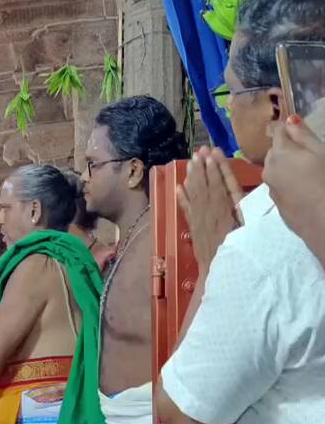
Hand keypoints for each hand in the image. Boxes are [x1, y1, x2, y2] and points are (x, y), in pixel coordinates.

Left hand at [176, 147, 243, 269]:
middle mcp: (209, 212)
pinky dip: (182, 198)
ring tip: (190, 162)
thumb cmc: (237, 249)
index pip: (219, 184)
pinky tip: (178, 187)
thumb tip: (230, 187)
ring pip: (194, 194)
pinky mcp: (193, 229)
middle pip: (205, 185)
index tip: (213, 153)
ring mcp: (199, 220)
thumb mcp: (245, 227)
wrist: (219, 272)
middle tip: (199, 150)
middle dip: (202, 167)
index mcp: (224, 210)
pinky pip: (186, 210)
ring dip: (192, 177)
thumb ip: (238, 206)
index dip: (216, 168)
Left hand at [264, 116, 324, 240]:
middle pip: (274, 152)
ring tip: (308, 171)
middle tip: (308, 153)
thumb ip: (303, 136)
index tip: (297, 129)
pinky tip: (304, 187)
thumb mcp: (321, 152)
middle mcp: (269, 169)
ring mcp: (270, 188)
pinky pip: (279, 185)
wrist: (323, 221)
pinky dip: (288, 181)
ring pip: (275, 169)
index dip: (288, 128)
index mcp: (279, 154)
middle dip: (287, 148)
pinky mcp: (276, 203)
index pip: (278, 132)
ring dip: (286, 166)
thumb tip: (288, 119)